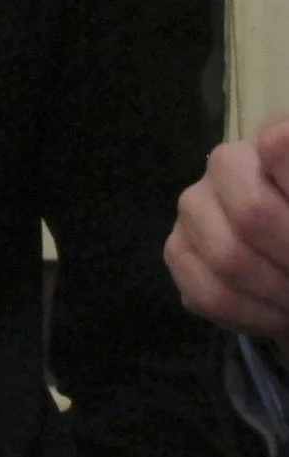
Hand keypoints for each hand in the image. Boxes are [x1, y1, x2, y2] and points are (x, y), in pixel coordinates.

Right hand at [167, 113, 288, 337]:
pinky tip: (276, 312)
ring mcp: (195, 207)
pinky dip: (253, 314)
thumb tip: (274, 182)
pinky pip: (207, 292)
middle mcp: (227, 164)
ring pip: (227, 258)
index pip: (280, 145)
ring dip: (276, 291)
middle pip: (253, 214)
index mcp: (278, 142)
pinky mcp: (178, 250)